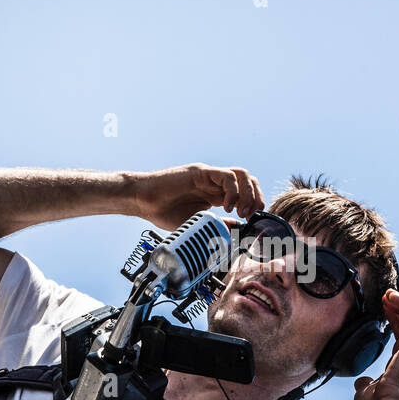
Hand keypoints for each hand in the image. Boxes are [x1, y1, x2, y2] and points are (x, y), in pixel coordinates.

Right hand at [132, 163, 264, 230]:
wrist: (142, 201)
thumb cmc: (163, 211)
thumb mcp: (197, 223)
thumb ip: (217, 224)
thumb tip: (237, 227)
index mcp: (215, 194)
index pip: (246, 192)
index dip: (254, 204)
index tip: (252, 221)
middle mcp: (215, 183)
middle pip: (249, 181)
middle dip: (256, 198)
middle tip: (250, 216)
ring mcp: (209, 175)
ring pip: (242, 175)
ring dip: (248, 193)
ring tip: (241, 211)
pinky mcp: (201, 172)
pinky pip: (226, 176)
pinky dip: (233, 191)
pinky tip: (227, 206)